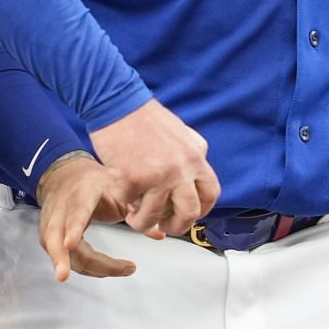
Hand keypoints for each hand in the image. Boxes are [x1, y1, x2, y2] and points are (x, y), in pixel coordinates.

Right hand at [35, 153, 136, 281]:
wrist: (65, 176)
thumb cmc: (93, 183)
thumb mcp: (118, 189)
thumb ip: (136, 211)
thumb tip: (160, 235)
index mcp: (81, 193)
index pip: (75, 211)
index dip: (72, 227)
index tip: (70, 243)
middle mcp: (62, 208)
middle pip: (54, 236)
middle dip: (58, 257)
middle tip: (63, 275)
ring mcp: (51, 222)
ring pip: (55, 250)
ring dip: (77, 266)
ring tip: (109, 272)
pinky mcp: (47, 234)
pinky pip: (60, 255)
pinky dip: (80, 266)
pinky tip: (102, 270)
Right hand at [88, 99, 219, 240]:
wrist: (117, 103)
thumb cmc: (143, 116)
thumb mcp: (181, 132)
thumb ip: (192, 153)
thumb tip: (196, 171)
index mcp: (195, 157)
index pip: (211, 193)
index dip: (202, 210)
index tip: (191, 214)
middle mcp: (180, 170)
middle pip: (189, 213)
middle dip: (177, 226)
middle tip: (165, 226)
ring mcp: (157, 177)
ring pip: (153, 216)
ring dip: (142, 222)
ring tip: (134, 216)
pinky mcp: (132, 180)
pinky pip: (127, 202)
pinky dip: (122, 200)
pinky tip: (120, 189)